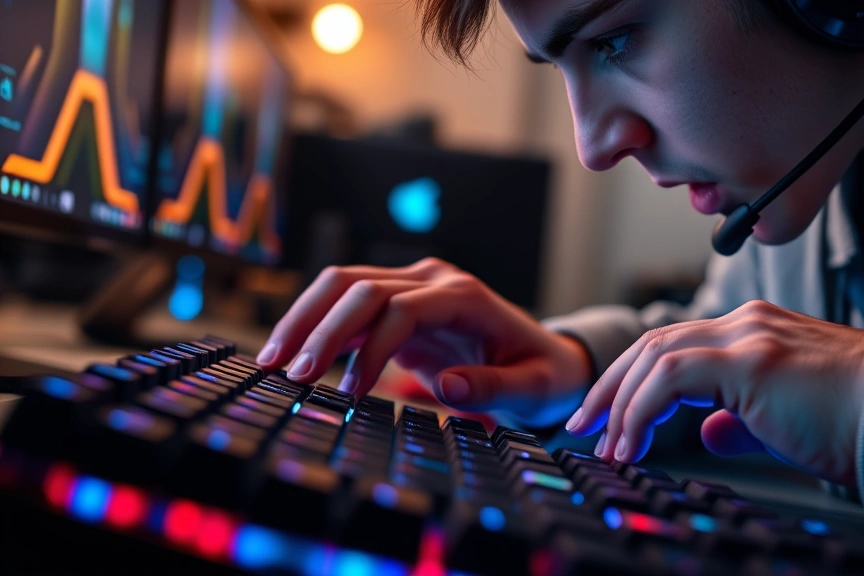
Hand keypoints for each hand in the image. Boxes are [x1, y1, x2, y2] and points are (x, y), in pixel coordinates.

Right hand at [257, 258, 592, 426]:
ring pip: (344, 287)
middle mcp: (433, 280)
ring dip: (305, 320)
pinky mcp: (398, 304)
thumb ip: (494, 388)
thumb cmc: (540, 374)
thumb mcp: (532, 387)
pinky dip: (318, 328)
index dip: (366, 347)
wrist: (543, 359)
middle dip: (317, 327)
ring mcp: (413, 287)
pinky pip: (349, 307)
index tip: (345, 392)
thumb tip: (448, 387)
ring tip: (271, 362)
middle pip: (358, 286)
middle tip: (285, 372)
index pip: (399, 307)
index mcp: (464, 296)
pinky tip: (292, 357)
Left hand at [565, 300, 863, 484]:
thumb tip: (710, 431)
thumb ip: (742, 420)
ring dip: (618, 400)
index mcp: (753, 333)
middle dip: (610, 386)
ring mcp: (748, 334)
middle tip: (583, 425)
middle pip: (653, 344)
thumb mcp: (785, 424)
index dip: (632, 381)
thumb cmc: (859, 422)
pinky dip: (640, 408)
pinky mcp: (751, 356)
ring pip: (654, 354)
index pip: (673, 347)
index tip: (609, 420)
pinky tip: (631, 441)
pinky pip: (670, 375)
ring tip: (603, 442)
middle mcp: (745, 323)